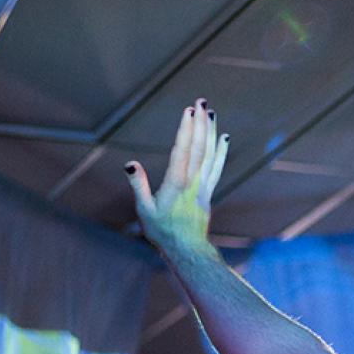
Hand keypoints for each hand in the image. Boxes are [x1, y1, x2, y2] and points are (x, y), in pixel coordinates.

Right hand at [127, 98, 227, 255]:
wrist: (187, 251)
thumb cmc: (162, 232)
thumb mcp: (144, 210)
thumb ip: (138, 185)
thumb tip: (130, 164)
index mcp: (176, 185)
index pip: (182, 151)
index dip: (186, 130)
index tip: (188, 111)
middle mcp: (193, 183)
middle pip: (199, 148)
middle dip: (200, 123)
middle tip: (201, 102)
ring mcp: (204, 187)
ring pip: (210, 155)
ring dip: (211, 132)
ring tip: (211, 112)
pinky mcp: (209, 192)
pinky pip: (217, 167)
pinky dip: (221, 151)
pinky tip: (224, 138)